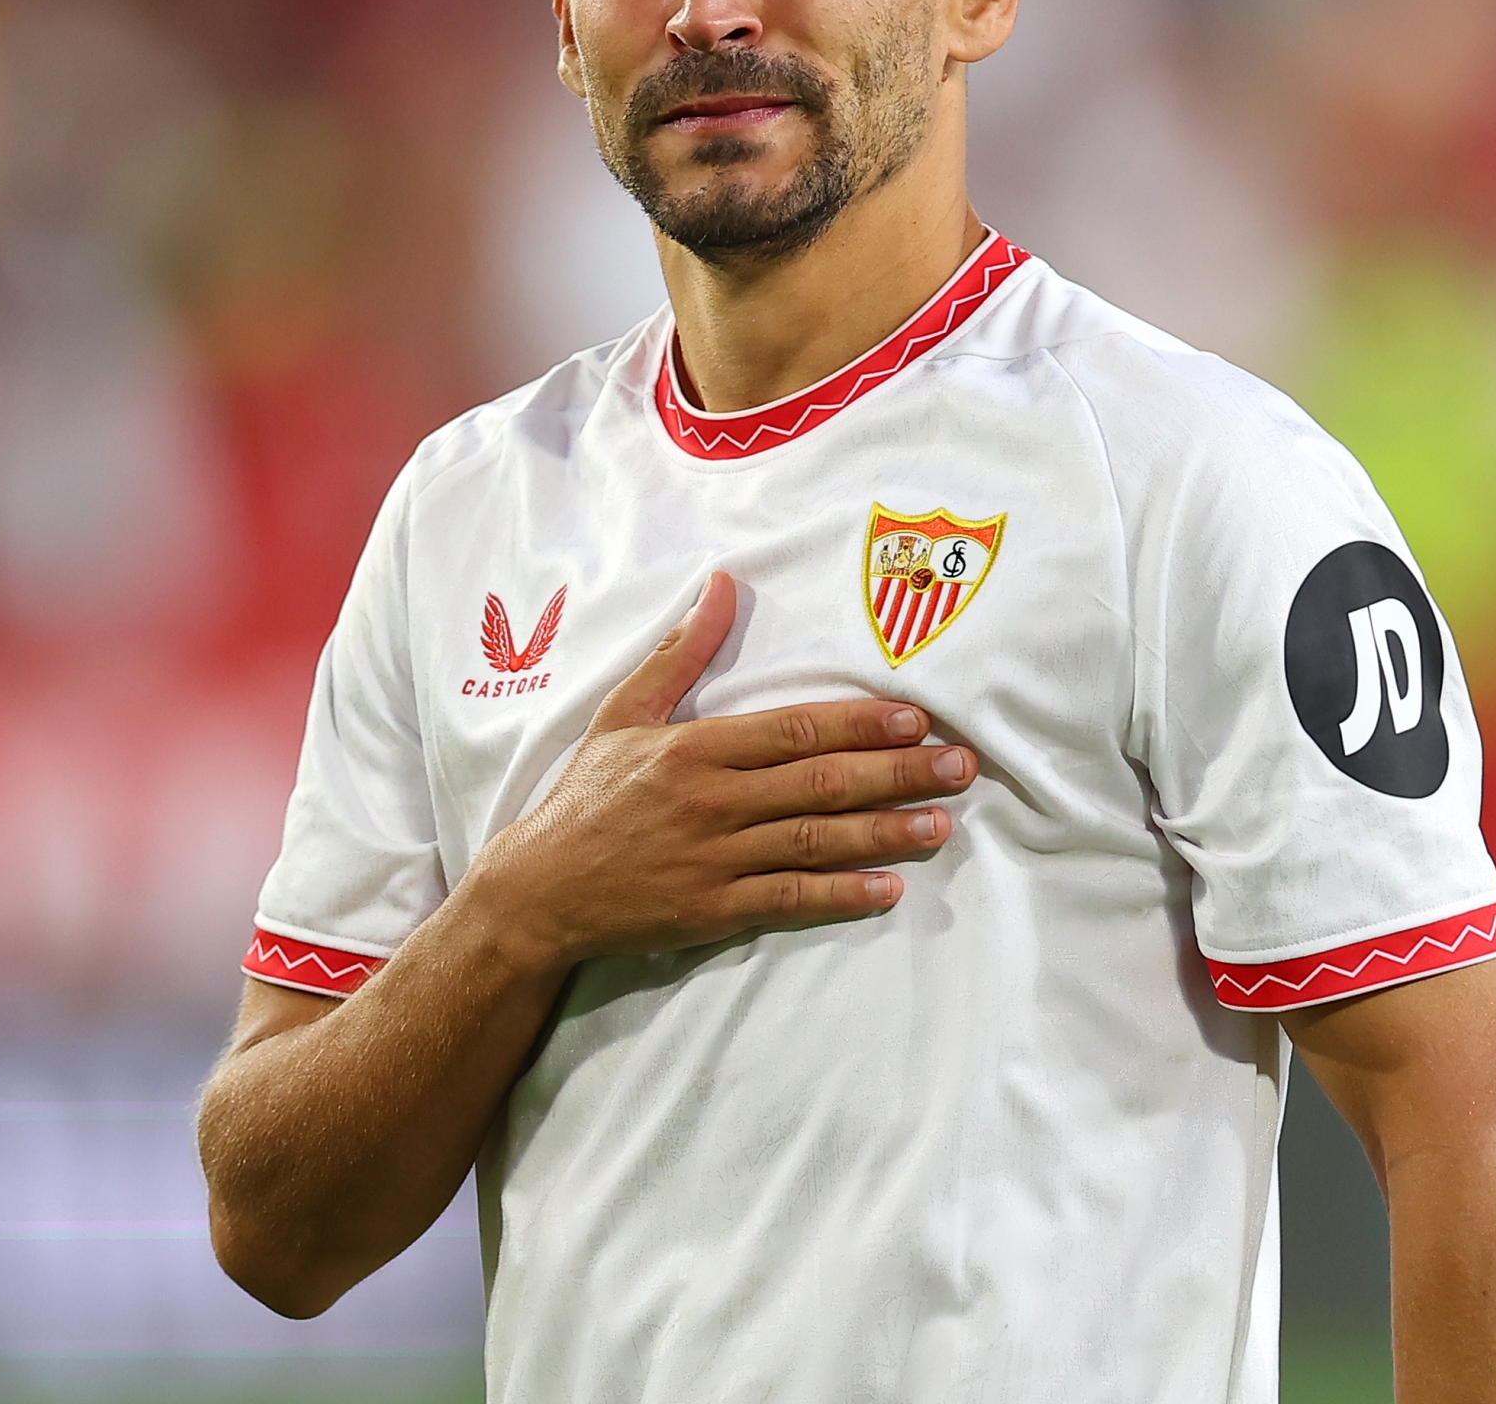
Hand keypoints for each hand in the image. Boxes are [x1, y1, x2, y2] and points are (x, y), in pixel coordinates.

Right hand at [465, 571, 974, 974]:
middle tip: (959, 766)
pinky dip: (841, 895)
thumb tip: (723, 585)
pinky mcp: (711, 911)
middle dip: (897, 773)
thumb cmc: (583, 797)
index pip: (794, 728)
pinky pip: (788, 901)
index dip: (861, 724)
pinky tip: (889, 889)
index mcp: (693, 747)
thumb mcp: (622, 714)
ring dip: (884, 832)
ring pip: (815, 841)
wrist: (535, 891)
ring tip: (942, 823)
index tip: (916, 718)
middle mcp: (711, 800)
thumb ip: (679, 652)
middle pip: (820, 782)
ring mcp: (713, 858)